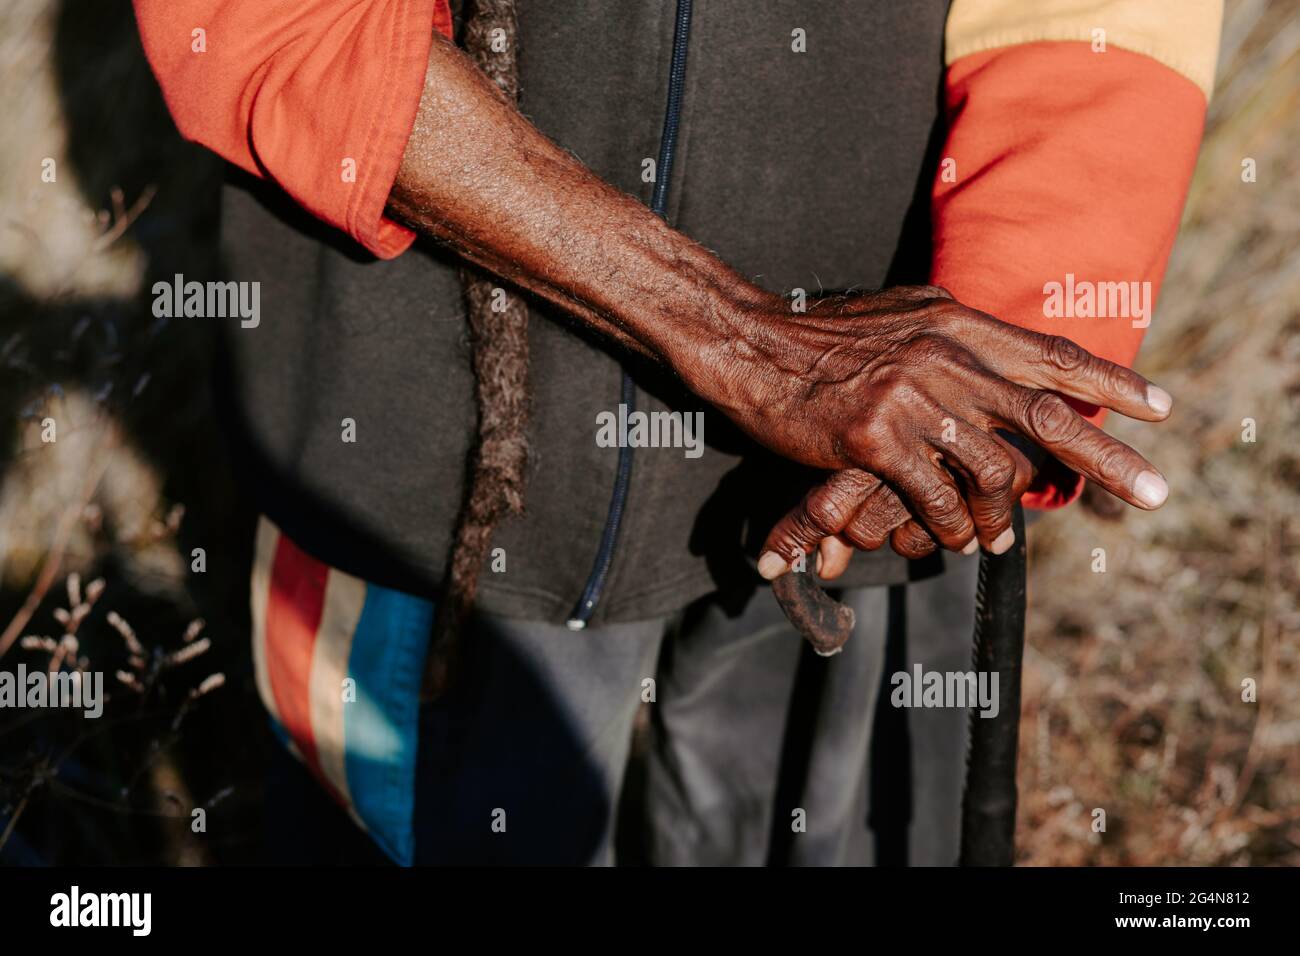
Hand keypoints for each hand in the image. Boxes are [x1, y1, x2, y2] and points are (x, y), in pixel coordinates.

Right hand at [689, 285, 1169, 563]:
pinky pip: (934, 498)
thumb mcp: (904, 317)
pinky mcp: (872, 437)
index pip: (1050, 353)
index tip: (1160, 409)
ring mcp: (910, 395)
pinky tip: (948, 540)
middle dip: (1110, 458)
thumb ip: (957, 336)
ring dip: (1004, 516)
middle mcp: (945, 355)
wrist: (752, 346)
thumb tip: (1001, 357)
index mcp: (957, 324)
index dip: (1111, 382)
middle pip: (1047, 413)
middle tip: (1156, 494)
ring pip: (990, 470)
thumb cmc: (826, 338)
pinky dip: (948, 528)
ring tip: (1001, 540)